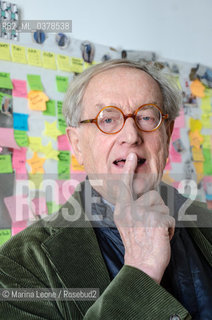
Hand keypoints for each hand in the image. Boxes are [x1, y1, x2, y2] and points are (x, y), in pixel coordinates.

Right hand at [114, 153, 174, 283]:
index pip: (125, 186)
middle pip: (153, 195)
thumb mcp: (128, 223)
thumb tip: (148, 196)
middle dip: (157, 209)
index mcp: (121, 209)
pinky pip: (170, 217)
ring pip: (163, 206)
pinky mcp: (156, 220)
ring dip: (163, 219)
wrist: (141, 266)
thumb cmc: (137, 245)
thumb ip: (133, 208)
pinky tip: (161, 237)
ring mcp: (142, 214)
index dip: (129, 170)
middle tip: (150, 226)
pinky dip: (170, 228)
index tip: (133, 156)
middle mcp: (129, 209)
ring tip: (155, 232)